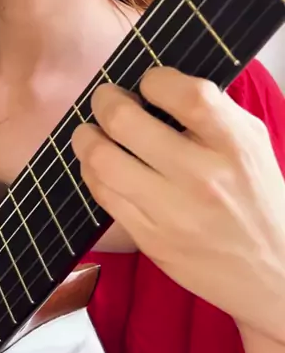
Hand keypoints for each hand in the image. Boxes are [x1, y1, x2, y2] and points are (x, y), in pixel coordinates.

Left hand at [71, 67, 284, 341]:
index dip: (155, 79)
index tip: (149, 83)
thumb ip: (213, 110)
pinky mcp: (151, 240)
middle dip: (105, 101)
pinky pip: (103, 194)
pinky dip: (92, 170)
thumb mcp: (252, 143)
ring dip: (87, 137)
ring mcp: (174, 212)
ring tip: (91, 131)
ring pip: (103, 160)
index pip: (186, 96)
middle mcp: (203, 177)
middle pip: (126, 122)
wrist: (273, 273)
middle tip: (106, 99)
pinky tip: (99, 163)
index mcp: (235, 145)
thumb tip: (159, 82)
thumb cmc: (258, 195)